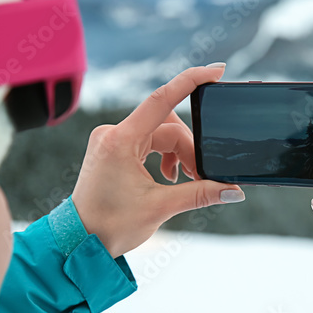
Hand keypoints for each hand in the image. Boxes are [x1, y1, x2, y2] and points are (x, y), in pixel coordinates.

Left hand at [71, 64, 244, 258]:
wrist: (80, 241)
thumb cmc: (110, 226)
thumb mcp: (160, 208)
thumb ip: (199, 194)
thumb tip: (233, 190)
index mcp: (121, 141)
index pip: (162, 100)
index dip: (191, 81)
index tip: (216, 71)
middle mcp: (113, 134)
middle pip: (167, 126)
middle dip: (190, 148)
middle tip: (203, 176)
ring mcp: (111, 140)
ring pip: (159, 135)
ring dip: (179, 155)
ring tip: (187, 181)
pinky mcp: (113, 149)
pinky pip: (147, 142)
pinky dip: (164, 156)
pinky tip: (171, 178)